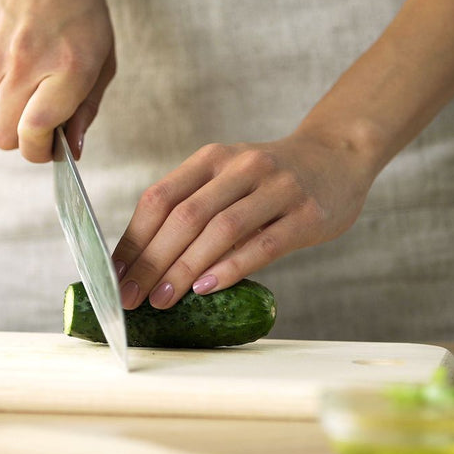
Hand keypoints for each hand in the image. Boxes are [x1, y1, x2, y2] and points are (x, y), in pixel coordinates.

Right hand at [0, 0, 114, 161]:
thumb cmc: (81, 9)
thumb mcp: (103, 57)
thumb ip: (87, 108)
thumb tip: (72, 151)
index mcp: (68, 67)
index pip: (35, 132)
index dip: (43, 151)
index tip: (55, 147)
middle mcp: (27, 64)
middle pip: (5, 138)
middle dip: (26, 143)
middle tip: (46, 129)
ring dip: (15, 116)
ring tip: (39, 85)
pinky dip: (5, 93)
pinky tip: (23, 63)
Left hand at [111, 131, 376, 308]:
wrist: (339, 154)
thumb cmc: (274, 178)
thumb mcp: (230, 177)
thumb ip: (196, 207)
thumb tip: (147, 263)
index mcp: (213, 158)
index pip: (160, 198)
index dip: (133, 239)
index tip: (114, 275)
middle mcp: (241, 167)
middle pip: (184, 216)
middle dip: (151, 261)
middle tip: (131, 297)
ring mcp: (277, 188)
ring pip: (220, 230)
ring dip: (185, 268)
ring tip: (163, 299)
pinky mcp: (307, 214)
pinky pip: (264, 244)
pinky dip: (231, 267)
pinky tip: (208, 288)